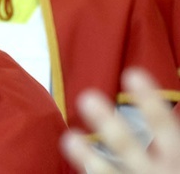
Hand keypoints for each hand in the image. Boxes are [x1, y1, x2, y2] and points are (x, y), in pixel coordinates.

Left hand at [61, 68, 179, 173]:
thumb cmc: (175, 170)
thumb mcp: (179, 154)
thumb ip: (169, 131)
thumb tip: (141, 80)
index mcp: (177, 155)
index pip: (164, 125)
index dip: (149, 102)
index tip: (132, 74)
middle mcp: (159, 172)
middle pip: (128, 145)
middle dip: (109, 124)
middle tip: (87, 97)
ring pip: (110, 172)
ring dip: (89, 158)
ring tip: (69, 138)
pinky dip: (91, 171)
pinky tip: (72, 149)